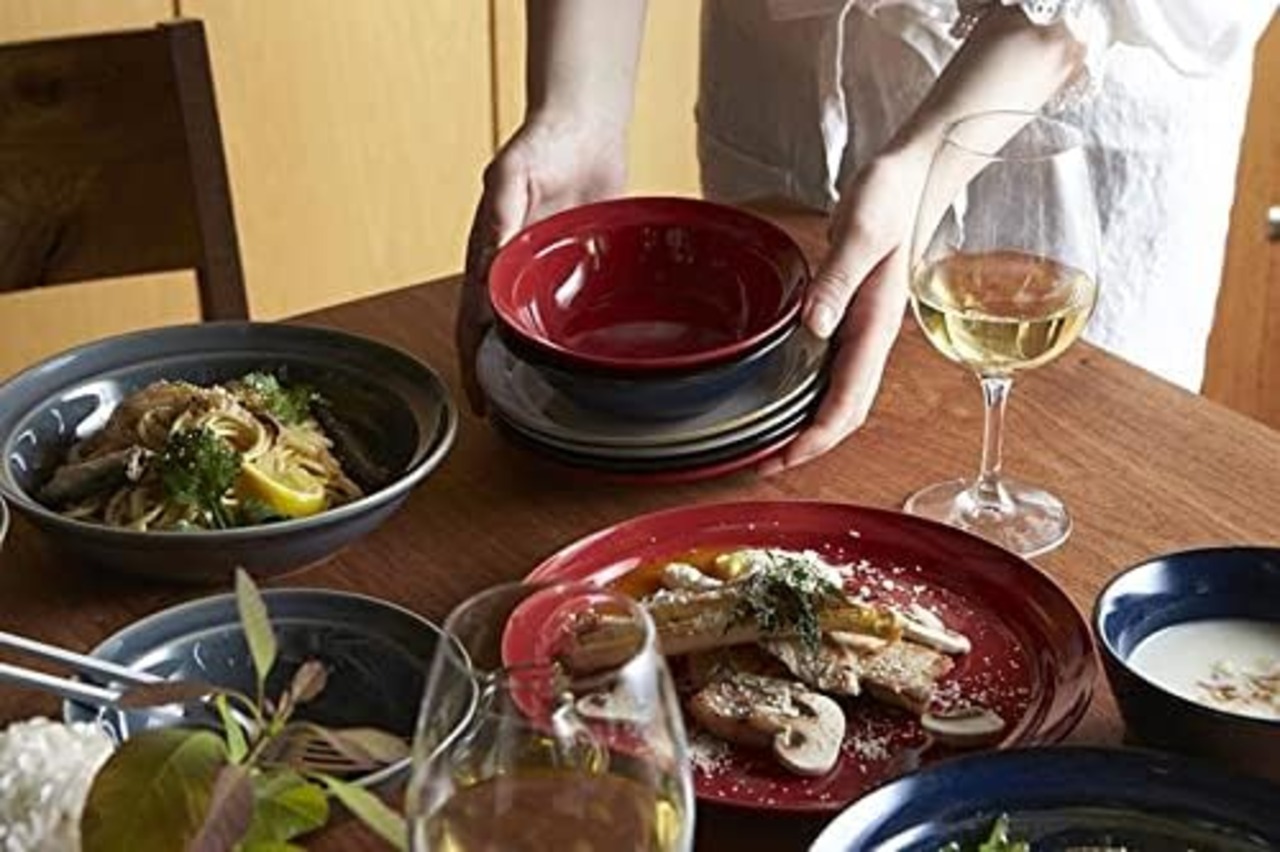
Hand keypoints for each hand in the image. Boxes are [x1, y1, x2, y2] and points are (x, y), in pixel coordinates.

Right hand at [456, 115, 625, 412]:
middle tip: (510, 417)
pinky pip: (573, 310)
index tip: (479, 399)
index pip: (472, 321)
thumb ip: (501, 214)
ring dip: (537, 362)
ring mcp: (547, 273)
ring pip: (538, 328)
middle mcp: (514, 271)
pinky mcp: (579, 268)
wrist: (584, 128)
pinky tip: (584, 363)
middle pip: (501, 335)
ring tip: (546, 403)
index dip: (473, 363)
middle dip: (500, 375)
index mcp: (488, 255)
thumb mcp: (512, 174)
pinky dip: (574, 338)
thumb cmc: (541, 143)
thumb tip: (488, 259)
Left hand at [759, 152, 928, 475]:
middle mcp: (871, 337)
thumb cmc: (889, 198)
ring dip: (807, 424)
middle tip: (764, 465)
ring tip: (767, 442)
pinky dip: (808, 393)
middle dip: (808, 445)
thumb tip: (814, 327)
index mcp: (876, 325)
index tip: (785, 459)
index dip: (817, 437)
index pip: (848, 400)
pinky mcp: (852, 316)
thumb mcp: (862, 231)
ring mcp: (863, 329)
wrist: (913, 177)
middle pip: (845, 411)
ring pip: (838, 394)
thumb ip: (838, 278)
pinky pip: (831, 369)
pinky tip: (783, 394)